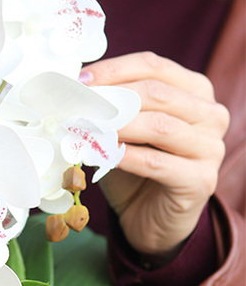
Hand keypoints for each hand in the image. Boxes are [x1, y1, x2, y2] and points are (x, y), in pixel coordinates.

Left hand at [82, 52, 228, 262]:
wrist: (150, 219)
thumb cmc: (135, 168)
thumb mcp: (123, 129)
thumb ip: (110, 105)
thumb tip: (74, 86)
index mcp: (195, 91)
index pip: (154, 66)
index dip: (113, 70)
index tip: (79, 81)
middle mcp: (211, 115)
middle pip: (158, 93)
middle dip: (111, 98)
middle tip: (76, 106)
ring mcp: (211, 148)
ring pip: (159, 126)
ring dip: (115, 126)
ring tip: (83, 128)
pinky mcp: (201, 181)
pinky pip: (157, 163)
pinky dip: (123, 156)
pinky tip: (99, 155)